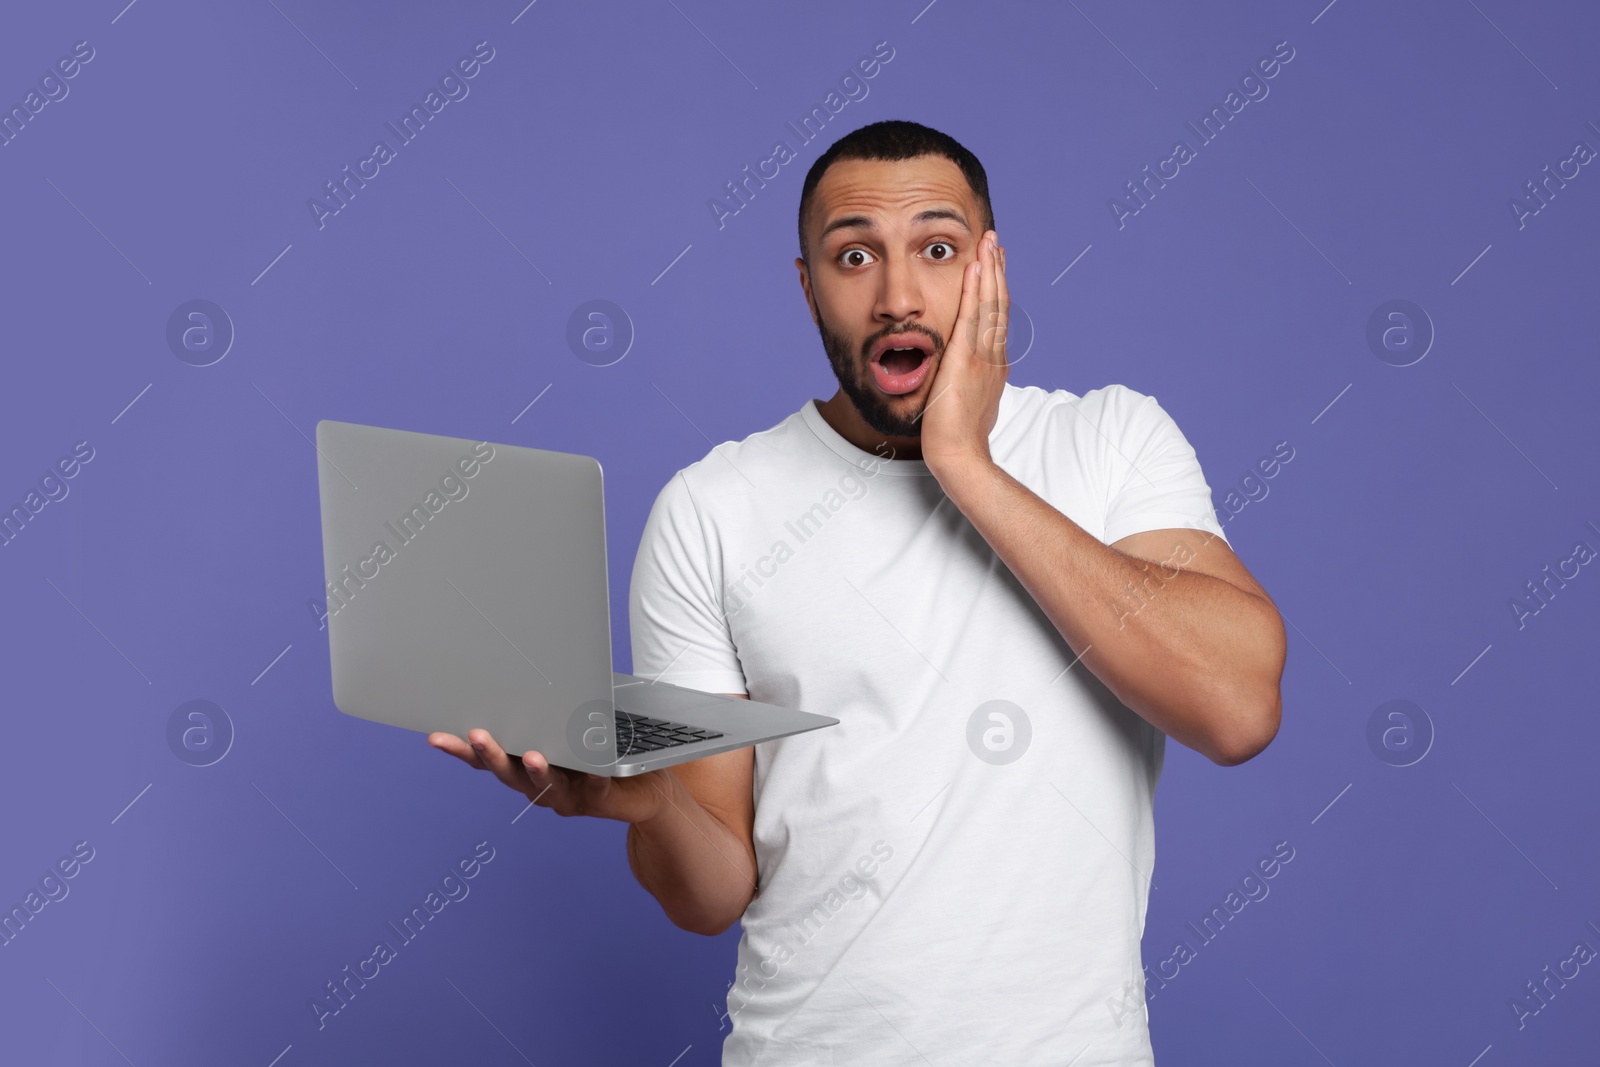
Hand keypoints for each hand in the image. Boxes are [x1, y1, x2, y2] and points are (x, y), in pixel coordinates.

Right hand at [428, 727, 672, 824]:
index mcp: (524, 764)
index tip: (435, 737)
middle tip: (476, 735)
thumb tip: (522, 668)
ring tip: (532, 755)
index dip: (460, 750)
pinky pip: (596, 788)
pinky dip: (593, 778)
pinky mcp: (599, 799)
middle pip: (507, 772)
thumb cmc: (595, 752)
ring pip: (546, 786)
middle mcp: (538, 784)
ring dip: (537, 771)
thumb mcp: (566, 727)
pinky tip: (593, 768)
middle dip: (491, 754)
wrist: (641, 789)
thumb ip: (544, 709)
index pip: (485, 759)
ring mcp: (567, 795)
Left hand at [920, 229, 1007, 474]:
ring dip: (990, 270)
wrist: (959, 456)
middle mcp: (993, 356)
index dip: (997, 288)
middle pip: (999, 303)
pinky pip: (972, 318)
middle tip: (995, 240)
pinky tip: (975, 268)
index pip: (997, 317)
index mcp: (994, 364)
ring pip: (990, 304)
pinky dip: (975, 291)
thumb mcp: (967, 402)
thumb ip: (968, 383)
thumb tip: (963, 377)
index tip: (994, 264)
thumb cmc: (957, 437)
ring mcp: (982, 357)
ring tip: (989, 242)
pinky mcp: (966, 361)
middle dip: (997, 269)